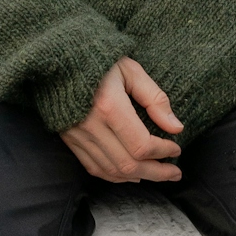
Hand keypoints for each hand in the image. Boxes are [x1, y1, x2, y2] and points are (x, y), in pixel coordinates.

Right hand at [61, 58, 183, 183]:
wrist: (59, 59)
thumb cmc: (99, 60)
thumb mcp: (131, 70)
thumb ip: (155, 99)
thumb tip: (176, 128)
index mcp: (109, 106)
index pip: (141, 145)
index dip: (163, 151)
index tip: (176, 149)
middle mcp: (91, 126)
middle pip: (128, 164)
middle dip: (156, 172)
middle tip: (175, 173)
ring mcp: (78, 135)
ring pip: (111, 170)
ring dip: (138, 177)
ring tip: (157, 174)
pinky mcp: (70, 139)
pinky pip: (93, 168)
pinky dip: (115, 176)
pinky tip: (131, 175)